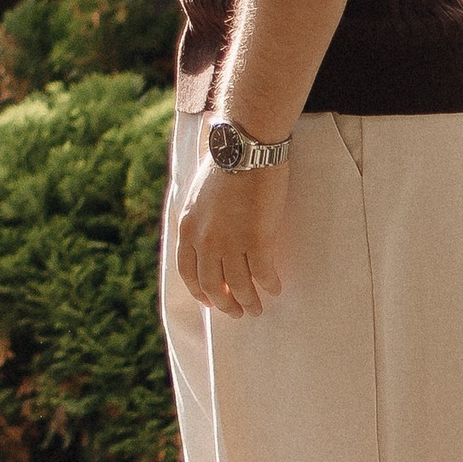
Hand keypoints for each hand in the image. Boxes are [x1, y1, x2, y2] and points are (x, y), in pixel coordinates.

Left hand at [174, 149, 290, 316]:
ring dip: (249, 301)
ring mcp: (230, 242)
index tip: (211, 301)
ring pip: (239, 285)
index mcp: (188, 228)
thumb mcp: (197, 195)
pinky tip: (275, 288)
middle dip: (225, 303)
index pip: (188, 272)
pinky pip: (263, 273)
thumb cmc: (224, 165)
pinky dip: (269, 284)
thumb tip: (204, 240)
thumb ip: (199, 221)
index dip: (200, 292)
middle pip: (212, 285)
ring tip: (257, 307)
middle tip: (237, 312)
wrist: (244, 149)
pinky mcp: (257, 239)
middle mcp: (205, 240)